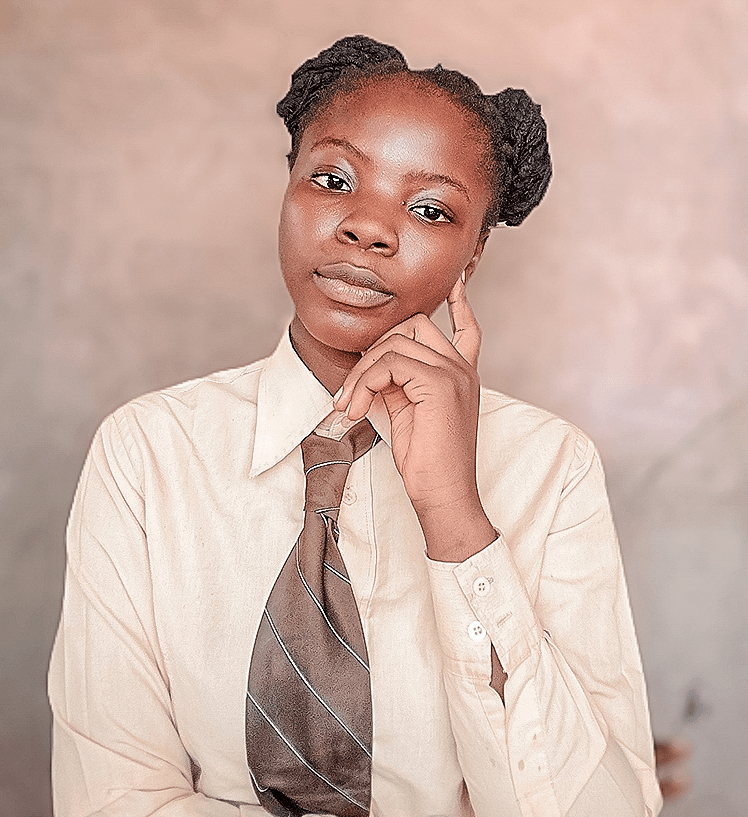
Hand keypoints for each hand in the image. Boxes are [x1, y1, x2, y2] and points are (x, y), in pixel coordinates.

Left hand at [334, 277, 495, 560]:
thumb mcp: (407, 413)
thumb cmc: (426, 463)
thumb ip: (396, 382)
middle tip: (351, 390)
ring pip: (396, 342)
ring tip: (348, 404)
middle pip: (414, 326)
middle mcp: (462, 368)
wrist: (444, 495)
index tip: (455, 283)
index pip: (467, 328)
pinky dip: (364, 381)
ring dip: (361, 371)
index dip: (460, 304)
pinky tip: (355, 408)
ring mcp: (454, 373)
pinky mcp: (440, 383)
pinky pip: (390, 362)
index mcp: (462, 375)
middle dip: (374, 349)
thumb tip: (371, 366)